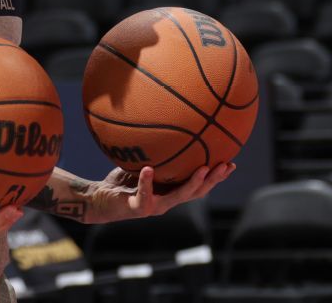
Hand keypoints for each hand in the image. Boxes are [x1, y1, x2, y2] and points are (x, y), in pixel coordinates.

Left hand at [87, 162, 235, 223]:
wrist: (99, 200)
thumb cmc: (121, 179)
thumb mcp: (141, 161)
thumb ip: (154, 150)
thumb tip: (164, 122)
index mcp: (171, 190)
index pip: (199, 184)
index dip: (216, 177)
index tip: (232, 163)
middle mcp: (166, 200)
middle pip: (197, 192)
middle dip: (213, 179)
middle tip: (226, 166)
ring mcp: (154, 206)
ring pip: (178, 197)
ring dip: (191, 183)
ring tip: (201, 169)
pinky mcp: (138, 208)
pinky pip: (144, 194)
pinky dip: (147, 182)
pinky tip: (149, 169)